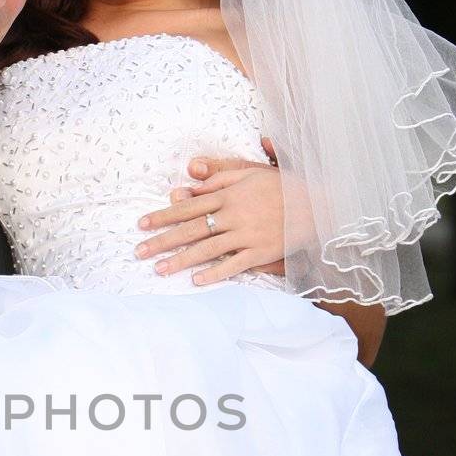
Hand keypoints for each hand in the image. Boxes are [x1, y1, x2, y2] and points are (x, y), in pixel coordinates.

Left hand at [135, 143, 308, 283]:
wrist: (317, 203)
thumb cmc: (281, 186)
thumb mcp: (250, 174)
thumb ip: (220, 179)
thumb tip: (191, 185)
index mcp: (229, 195)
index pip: (189, 206)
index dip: (163, 216)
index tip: (142, 224)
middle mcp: (234, 215)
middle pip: (191, 229)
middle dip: (163, 240)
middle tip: (139, 252)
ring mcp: (247, 235)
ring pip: (207, 249)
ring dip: (181, 260)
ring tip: (159, 269)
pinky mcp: (261, 252)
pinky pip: (234, 265)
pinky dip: (216, 273)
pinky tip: (196, 281)